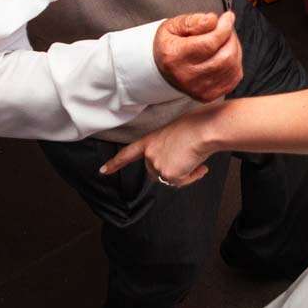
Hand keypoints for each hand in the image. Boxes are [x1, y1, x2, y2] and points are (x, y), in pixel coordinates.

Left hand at [100, 103, 220, 187]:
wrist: (204, 130)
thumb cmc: (196, 125)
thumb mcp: (175, 133)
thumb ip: (168, 147)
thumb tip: (178, 159)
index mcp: (150, 140)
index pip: (128, 153)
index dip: (115, 163)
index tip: (103, 171)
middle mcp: (149, 154)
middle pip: (156, 173)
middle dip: (171, 170)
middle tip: (187, 158)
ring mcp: (157, 165)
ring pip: (171, 179)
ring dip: (185, 172)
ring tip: (194, 157)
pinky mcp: (168, 175)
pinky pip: (182, 182)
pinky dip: (192, 176)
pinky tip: (199, 165)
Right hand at [150, 11, 241, 103]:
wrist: (162, 69)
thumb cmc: (170, 44)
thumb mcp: (174, 26)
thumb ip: (193, 21)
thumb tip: (213, 20)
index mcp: (175, 56)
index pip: (210, 43)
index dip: (224, 28)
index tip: (228, 17)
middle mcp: (186, 76)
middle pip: (225, 56)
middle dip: (231, 37)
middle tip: (227, 27)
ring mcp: (198, 89)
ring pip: (232, 66)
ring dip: (235, 48)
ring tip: (226, 39)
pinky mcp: (209, 95)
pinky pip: (234, 77)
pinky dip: (236, 62)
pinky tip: (226, 53)